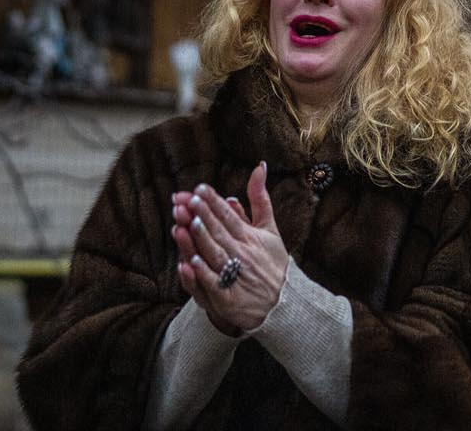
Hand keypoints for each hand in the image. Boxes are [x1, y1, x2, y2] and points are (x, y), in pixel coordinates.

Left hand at [171, 162, 288, 333]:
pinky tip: (191, 261)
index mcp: (251, 237)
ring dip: (201, 239)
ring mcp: (236, 276)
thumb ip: (260, 198)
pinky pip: (214, 283)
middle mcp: (243, 254)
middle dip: (204, 215)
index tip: (199, 189)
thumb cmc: (273, 263)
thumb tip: (258, 166)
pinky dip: (204, 273)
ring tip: (188, 223)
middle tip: (189, 199)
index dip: (213, 202)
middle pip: (220, 232)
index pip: (229, 216)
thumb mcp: (269, 228)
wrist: (283, 303)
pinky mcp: (228, 298)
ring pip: (215, 254)